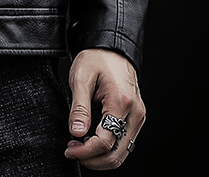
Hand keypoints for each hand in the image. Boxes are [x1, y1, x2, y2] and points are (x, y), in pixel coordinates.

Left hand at [63, 48, 145, 169]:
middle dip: (93, 159)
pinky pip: (124, 142)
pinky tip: (92, 143)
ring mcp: (138, 117)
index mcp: (121, 102)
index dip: (86, 151)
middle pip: (117, 153)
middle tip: (73, 152)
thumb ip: (79, 107)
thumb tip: (76, 133)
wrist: (112, 48)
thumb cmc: (97, 59)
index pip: (106, 140)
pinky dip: (109, 149)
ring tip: (80, 148)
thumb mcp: (81, 77)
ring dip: (101, 157)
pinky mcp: (135, 118)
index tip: (70, 149)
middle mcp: (135, 113)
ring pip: (123, 152)